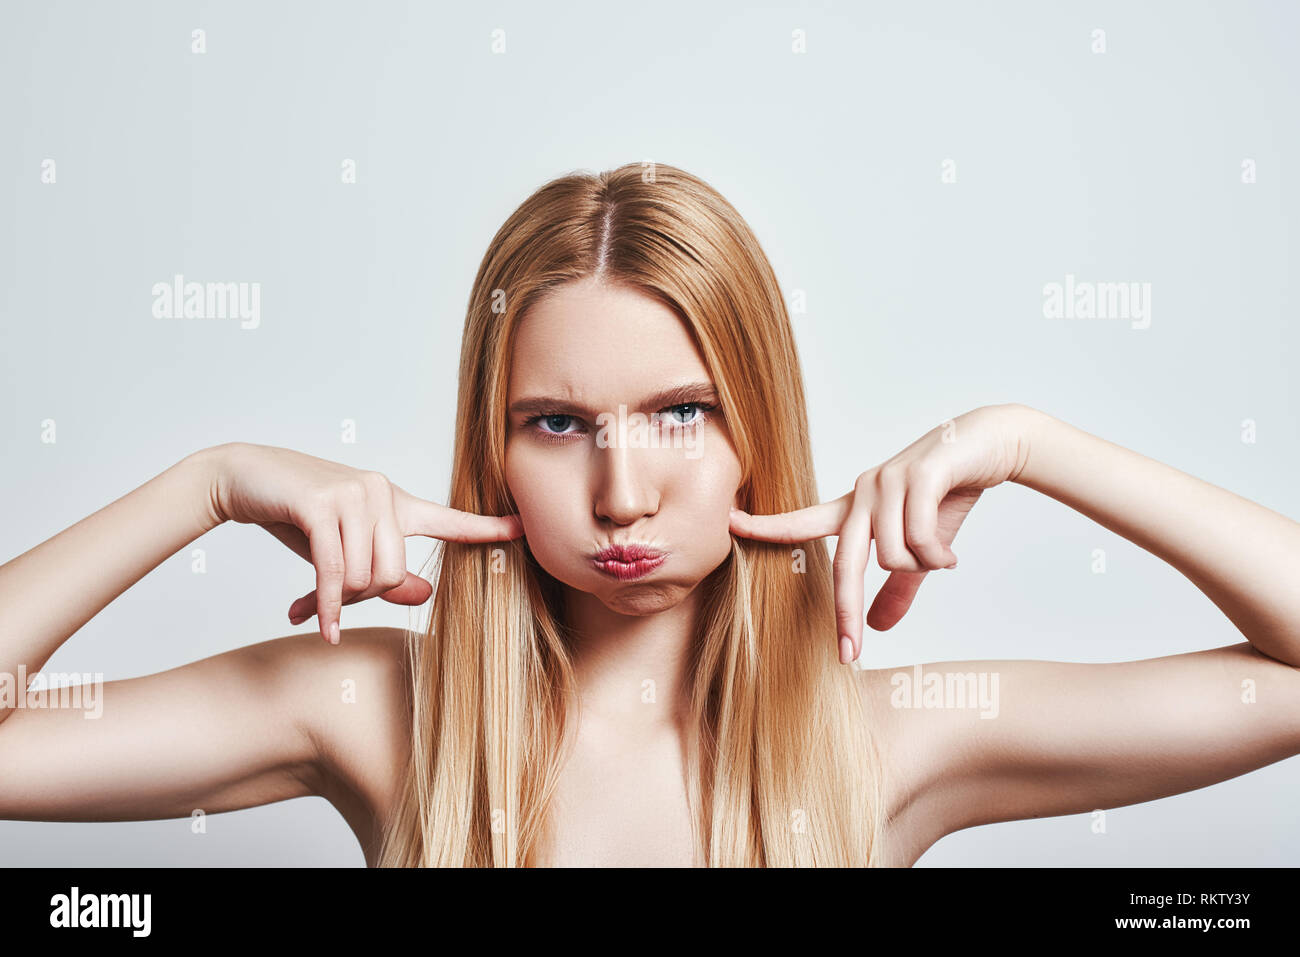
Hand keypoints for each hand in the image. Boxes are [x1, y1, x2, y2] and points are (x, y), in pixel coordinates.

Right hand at [207, 442, 522, 643]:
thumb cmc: (297, 517)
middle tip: (331, 601)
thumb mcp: (346, 550)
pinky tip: (317, 626)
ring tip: (312, 596)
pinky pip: (333, 571)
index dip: (487, 528)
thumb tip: (427, 593)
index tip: (523, 528)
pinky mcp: (321, 503)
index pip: (450, 519)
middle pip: (394, 574)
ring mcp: (353, 494)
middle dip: (362, 598)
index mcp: (396, 502)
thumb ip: (384, 572)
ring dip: (335, 598)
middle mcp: (382, 493)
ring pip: (364, 577)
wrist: (243, 477)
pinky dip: (325, 605)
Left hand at [727, 404, 1033, 663]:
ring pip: (891, 555)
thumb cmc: (950, 493)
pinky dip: (939, 557)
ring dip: (923, 568)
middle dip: (844, 613)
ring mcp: (889, 480)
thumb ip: (898, 588)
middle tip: (848, 654)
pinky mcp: (919, 474)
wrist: (992, 444)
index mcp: (857, 506)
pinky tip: (952, 555)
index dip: (767, 526)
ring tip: (944, 558)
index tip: (729, 525)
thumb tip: (879, 629)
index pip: (804, 520)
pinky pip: (918, 537)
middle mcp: (864, 491)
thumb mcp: (922, 548)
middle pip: (845, 563)